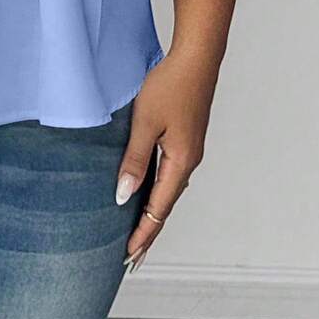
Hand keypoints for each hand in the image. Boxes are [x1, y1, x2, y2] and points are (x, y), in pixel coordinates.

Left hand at [115, 48, 218, 270]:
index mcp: (181, 163)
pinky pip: (170, 174)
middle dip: (148, 232)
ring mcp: (189, 150)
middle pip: (165, 206)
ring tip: (137, 232)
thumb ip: (134, 160)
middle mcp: (189, 162)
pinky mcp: (186, 139)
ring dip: (152, 213)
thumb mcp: (145, 123)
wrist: (196, 58)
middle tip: (132, 259)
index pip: (159, 210)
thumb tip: (122, 195)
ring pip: (168, 190)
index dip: (142, 234)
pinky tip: (146, 193)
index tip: (128, 257)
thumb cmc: (169, 86)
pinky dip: (156, 191)